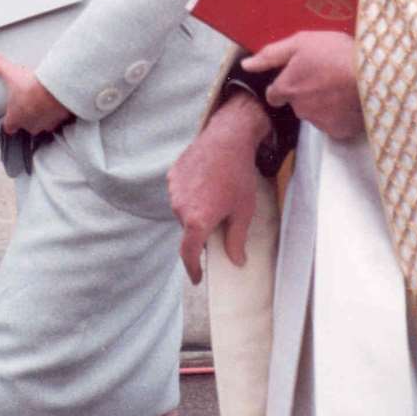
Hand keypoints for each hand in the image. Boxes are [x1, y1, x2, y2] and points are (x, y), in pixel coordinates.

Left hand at [0, 49, 72, 135]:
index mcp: (16, 118)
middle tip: (30, 102)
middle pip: (27, 126)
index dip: (10, 120)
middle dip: (28, 116)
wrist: (56, 88)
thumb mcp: (11, 73)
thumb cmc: (32, 86)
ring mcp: (47, 124)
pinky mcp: (61, 119)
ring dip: (44, 115)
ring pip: (43, 124)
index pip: (9, 127)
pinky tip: (59, 102)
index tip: (11, 113)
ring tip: (45, 101)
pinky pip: (59, 119)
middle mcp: (30, 125)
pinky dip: (58, 113)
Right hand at [168, 94, 270, 285]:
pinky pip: (179, 193)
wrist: (228, 137)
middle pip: (188, 230)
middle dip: (201, 231)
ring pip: (183, 211)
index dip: (192, 269)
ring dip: (195, 211)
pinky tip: (207, 183)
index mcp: (197, 220)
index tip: (197, 278)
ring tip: (215, 196)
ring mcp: (174, 190)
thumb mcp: (243, 211)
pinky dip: (191, 194)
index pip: (189, 254)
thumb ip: (236, 240)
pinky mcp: (173, 174)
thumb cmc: (238, 175)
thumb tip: (237, 261)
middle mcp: (180, 207)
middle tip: (219, 221)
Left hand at [241, 32, 362, 140]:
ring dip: (323, 102)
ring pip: (315, 113)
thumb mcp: (301, 42)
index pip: (274, 94)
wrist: (374, 74)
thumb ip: (271, 55)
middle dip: (306, 92)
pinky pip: (334, 123)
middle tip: (325, 75)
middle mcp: (300, 109)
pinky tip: (350, 99)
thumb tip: (246, 65)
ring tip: (340, 85)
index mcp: (288, 88)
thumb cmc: (336, 53)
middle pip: (296, 103)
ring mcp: (320, 122)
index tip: (300, 75)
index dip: (285, 84)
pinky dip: (339, 114)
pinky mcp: (340, 131)